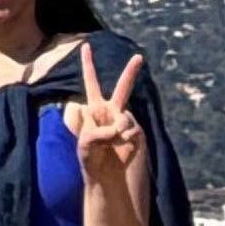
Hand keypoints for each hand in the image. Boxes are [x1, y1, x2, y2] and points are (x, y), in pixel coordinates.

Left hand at [70, 44, 146, 184]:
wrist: (109, 179)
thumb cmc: (91, 160)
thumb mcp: (85, 143)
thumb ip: (98, 130)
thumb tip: (120, 126)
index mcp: (94, 109)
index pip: (91, 84)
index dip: (89, 65)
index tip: (86, 46)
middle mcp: (112, 111)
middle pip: (123, 88)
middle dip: (131, 72)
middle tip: (139, 57)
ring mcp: (126, 121)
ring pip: (122, 117)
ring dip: (113, 133)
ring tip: (109, 147)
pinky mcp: (137, 133)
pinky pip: (130, 129)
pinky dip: (123, 139)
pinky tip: (122, 149)